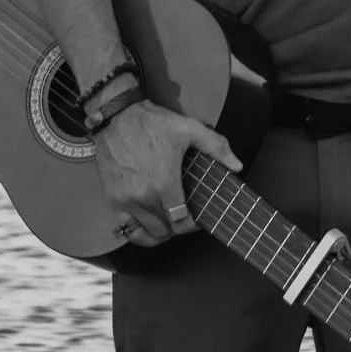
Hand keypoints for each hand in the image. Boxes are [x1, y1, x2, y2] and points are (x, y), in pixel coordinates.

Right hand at [95, 101, 240, 245]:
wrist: (116, 117)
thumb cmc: (153, 123)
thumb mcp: (190, 128)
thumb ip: (217, 147)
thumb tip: (237, 166)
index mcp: (164, 185)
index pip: (181, 222)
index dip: (193, 225)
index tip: (198, 218)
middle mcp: (144, 198)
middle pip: (166, 230)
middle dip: (179, 228)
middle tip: (186, 217)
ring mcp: (126, 202)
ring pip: (147, 234)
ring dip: (161, 233)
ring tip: (169, 223)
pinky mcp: (113, 200)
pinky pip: (126, 230)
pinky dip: (139, 234)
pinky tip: (149, 227)